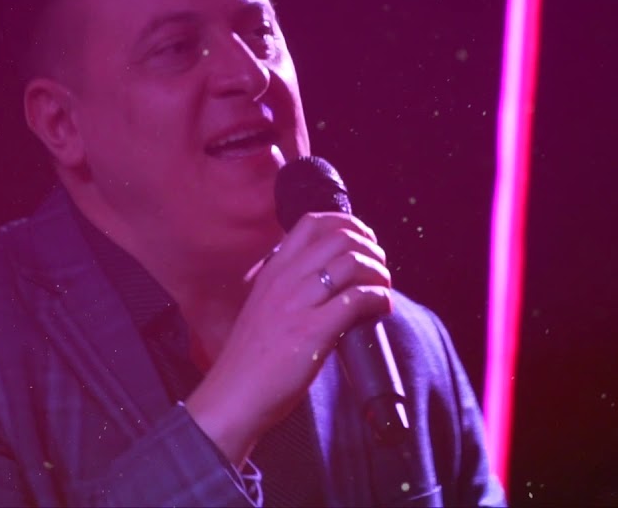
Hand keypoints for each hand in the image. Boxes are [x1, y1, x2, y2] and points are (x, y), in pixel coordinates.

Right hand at [185, 212, 391, 466]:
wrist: (234, 395)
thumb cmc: (250, 359)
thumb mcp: (264, 307)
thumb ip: (289, 289)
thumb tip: (329, 283)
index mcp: (272, 271)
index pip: (313, 222)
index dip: (347, 224)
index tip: (363, 242)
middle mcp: (284, 279)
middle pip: (340, 237)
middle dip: (370, 248)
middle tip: (379, 268)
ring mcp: (297, 304)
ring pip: (351, 262)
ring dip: (378, 271)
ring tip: (383, 288)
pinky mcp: (311, 331)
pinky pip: (356, 298)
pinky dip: (378, 298)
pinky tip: (381, 308)